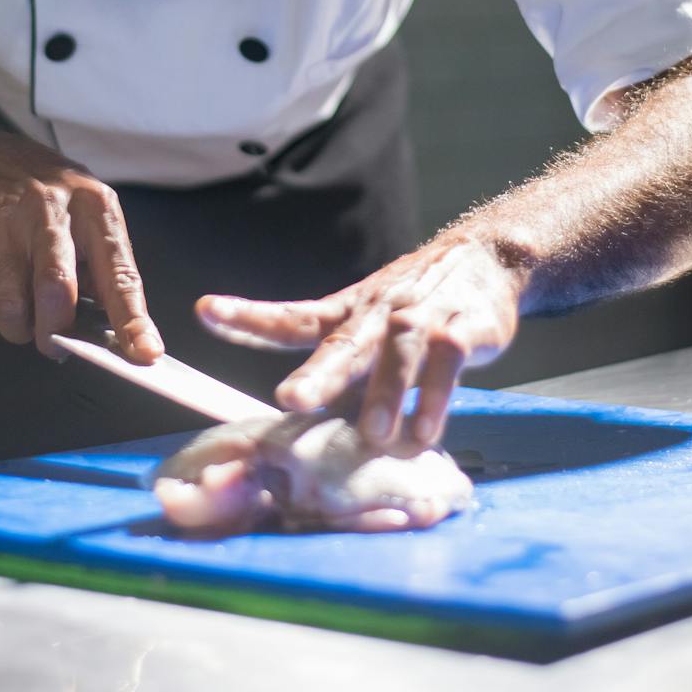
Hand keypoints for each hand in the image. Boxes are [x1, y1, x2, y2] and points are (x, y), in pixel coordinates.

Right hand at [0, 135, 162, 362]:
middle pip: (56, 287)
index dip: (131, 319)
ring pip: (12, 302)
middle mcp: (50, 207)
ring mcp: (4, 216)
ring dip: (20, 329)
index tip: (144, 353)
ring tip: (25, 321)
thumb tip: (111, 330)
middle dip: (56, 332)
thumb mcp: (89, 214)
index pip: (119, 272)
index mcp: (94, 206)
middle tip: (56, 345)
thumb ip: (102, 267)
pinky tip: (1, 299)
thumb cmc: (50, 197)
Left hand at [194, 234, 521, 447]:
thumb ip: (341, 373)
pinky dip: (438, 393)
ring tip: (374, 434)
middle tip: (291, 400)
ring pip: (398, 350)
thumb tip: (304, 427)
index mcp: (347, 313)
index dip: (248, 316)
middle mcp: (378, 313)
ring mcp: (422, 316)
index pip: (291, 317)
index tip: (205, 310)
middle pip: (342, 343)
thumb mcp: (368, 328)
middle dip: (317, 374)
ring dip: (387, 392)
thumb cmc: (415, 304)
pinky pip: (448, 359)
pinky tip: (427, 428)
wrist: (486, 257)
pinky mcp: (464, 325)